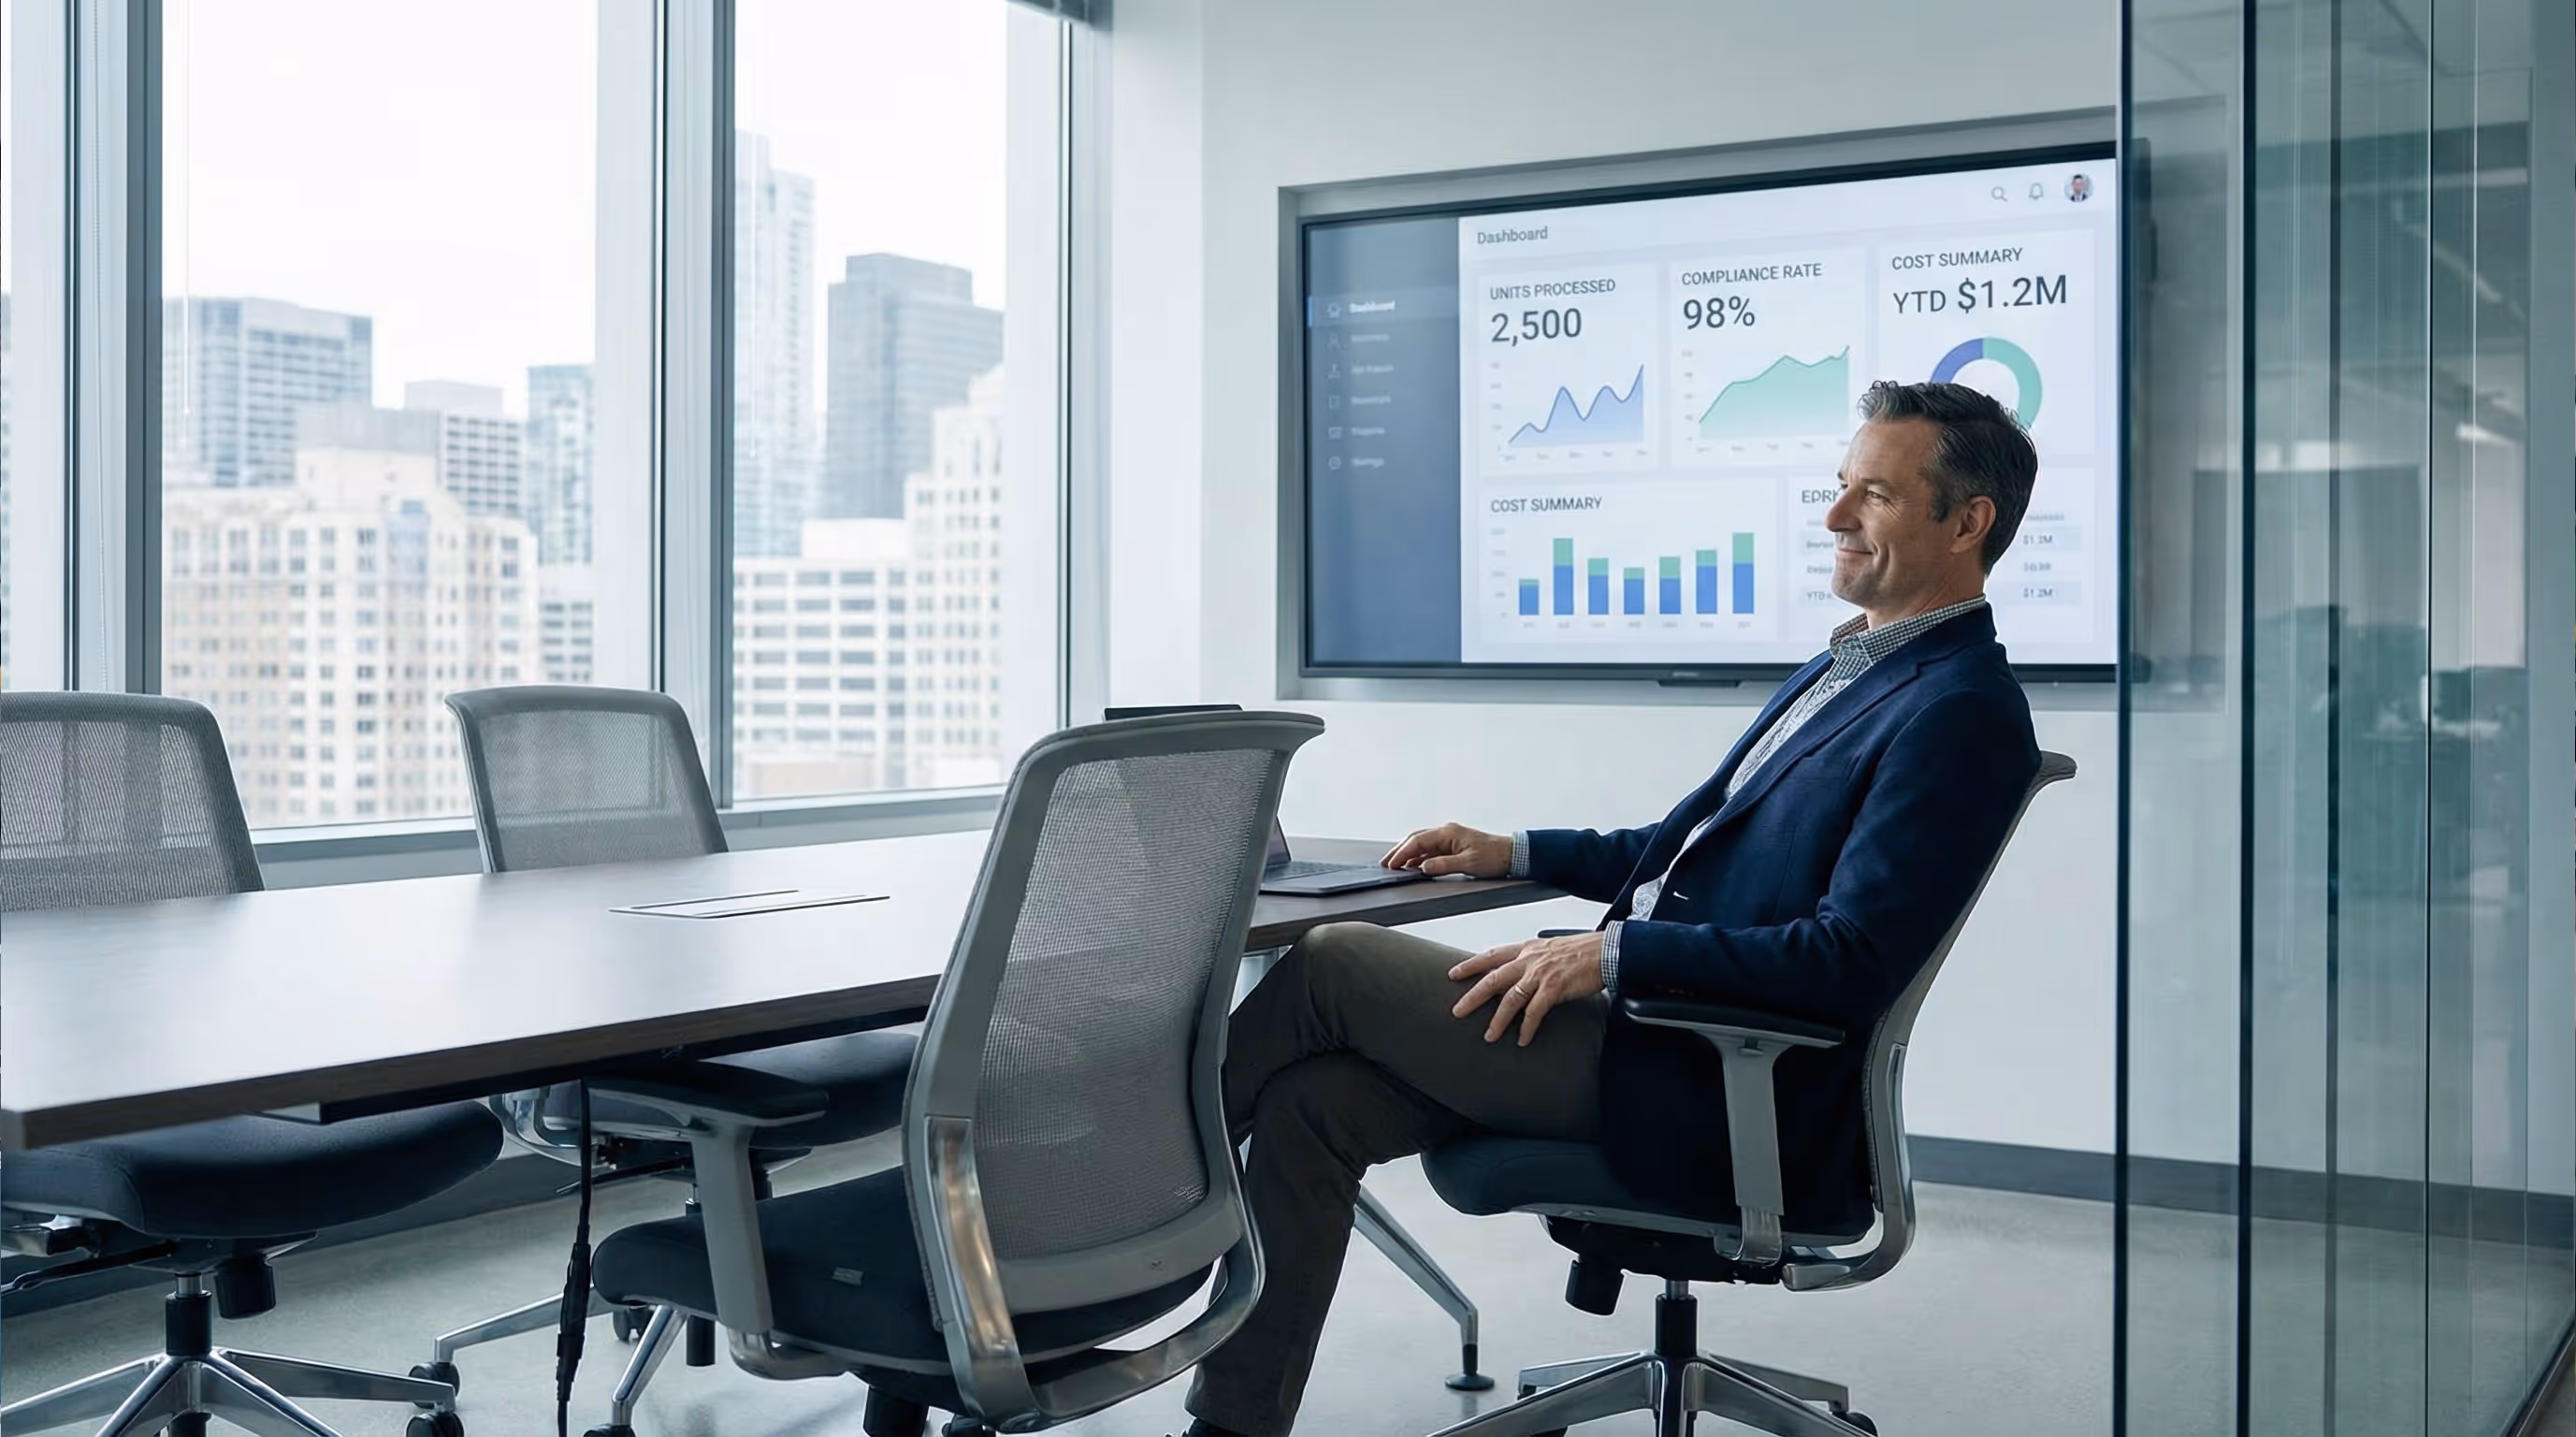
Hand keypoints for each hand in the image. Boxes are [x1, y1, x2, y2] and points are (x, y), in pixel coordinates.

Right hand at [1381, 823, 1513, 878]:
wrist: (1512, 854)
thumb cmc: (1494, 857)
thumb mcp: (1468, 863)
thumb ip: (1443, 865)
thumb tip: (1422, 867)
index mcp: (1448, 833)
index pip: (1417, 841)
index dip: (1401, 853)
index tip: (1391, 864)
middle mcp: (1447, 832)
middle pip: (1416, 839)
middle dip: (1399, 851)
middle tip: (1386, 863)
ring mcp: (1450, 838)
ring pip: (1422, 844)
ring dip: (1408, 854)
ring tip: (1396, 865)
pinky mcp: (1454, 846)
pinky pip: (1431, 850)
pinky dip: (1419, 857)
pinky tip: (1414, 865)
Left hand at [1448, 931, 1604, 1044]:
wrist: (1607, 951)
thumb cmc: (1583, 951)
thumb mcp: (1551, 949)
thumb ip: (1534, 959)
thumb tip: (1522, 972)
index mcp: (1527, 949)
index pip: (1492, 955)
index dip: (1471, 964)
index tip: (1454, 973)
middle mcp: (1530, 960)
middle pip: (1493, 979)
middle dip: (1473, 996)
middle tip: (1458, 1011)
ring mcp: (1541, 974)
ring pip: (1510, 999)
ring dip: (1498, 1020)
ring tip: (1489, 1036)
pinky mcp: (1554, 988)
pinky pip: (1534, 1012)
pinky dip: (1526, 1027)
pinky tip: (1522, 1038)